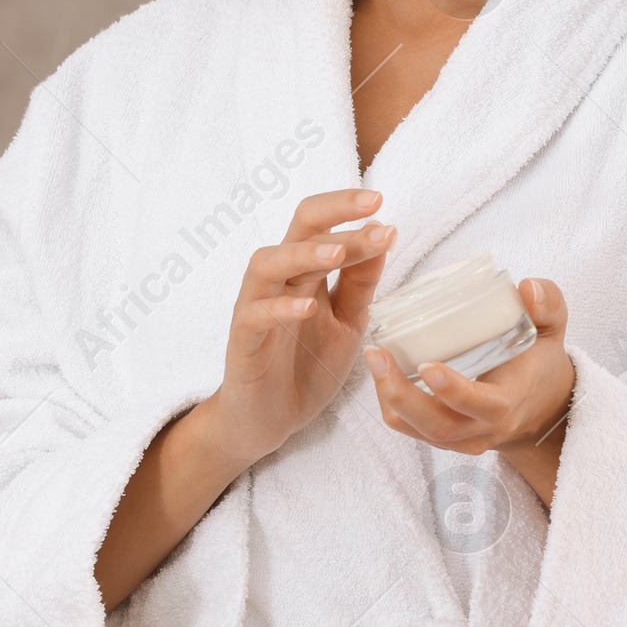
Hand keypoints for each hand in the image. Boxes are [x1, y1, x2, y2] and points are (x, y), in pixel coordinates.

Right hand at [201, 188, 395, 475]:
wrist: (268, 421)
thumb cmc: (304, 367)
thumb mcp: (346, 322)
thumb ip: (360, 283)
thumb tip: (383, 234)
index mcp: (302, 273)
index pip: (319, 225)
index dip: (348, 210)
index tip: (383, 207)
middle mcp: (277, 282)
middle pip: (297, 231)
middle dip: (334, 213)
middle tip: (372, 205)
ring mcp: (255, 309)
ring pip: (268, 264)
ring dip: (304, 254)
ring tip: (338, 253)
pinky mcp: (242, 343)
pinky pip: (254, 317)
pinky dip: (279, 308)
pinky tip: (307, 306)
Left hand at [363, 278, 574, 508]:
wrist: (540, 407)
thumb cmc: (540, 362)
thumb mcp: (552, 329)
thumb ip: (547, 304)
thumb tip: (527, 288)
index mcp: (510, 402)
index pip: (483, 406)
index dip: (454, 391)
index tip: (427, 366)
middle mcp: (484, 428)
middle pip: (438, 426)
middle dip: (402, 395)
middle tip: (377, 354)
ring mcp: (462, 438)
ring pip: (417, 430)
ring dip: (389, 398)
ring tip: (373, 357)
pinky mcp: (444, 438)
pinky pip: (410, 429)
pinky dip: (390, 403)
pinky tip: (380, 370)